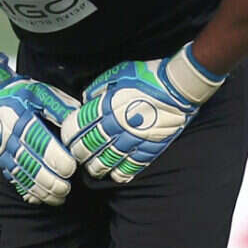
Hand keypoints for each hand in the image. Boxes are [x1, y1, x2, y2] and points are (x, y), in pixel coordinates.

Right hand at [0, 50, 79, 204]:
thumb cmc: (25, 95)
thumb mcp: (43, 94)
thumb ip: (60, 109)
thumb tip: (78, 123)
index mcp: (21, 118)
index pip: (38, 141)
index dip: (54, 157)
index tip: (71, 168)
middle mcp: (9, 137)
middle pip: (29, 163)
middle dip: (49, 179)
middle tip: (66, 188)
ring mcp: (3, 151)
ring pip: (21, 175)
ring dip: (40, 190)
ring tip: (59, 197)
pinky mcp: (1, 160)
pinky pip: (13, 179)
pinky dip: (27, 191)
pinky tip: (40, 199)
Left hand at [60, 43, 225, 182]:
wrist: (179, 86)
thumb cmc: (148, 76)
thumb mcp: (119, 73)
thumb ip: (99, 87)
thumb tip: (85, 100)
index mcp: (107, 106)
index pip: (77, 127)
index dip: (69, 135)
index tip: (68, 138)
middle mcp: (117, 125)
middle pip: (88, 148)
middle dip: (79, 154)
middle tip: (78, 156)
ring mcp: (134, 139)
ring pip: (107, 161)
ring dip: (96, 168)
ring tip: (93, 169)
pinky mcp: (149, 148)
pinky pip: (131, 166)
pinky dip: (120, 173)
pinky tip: (115, 174)